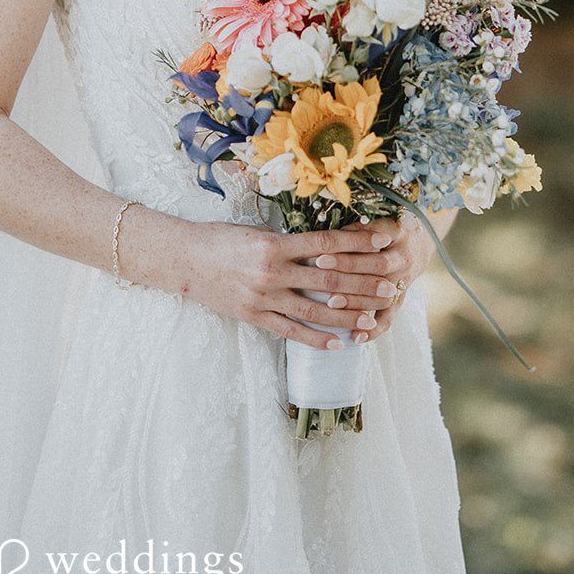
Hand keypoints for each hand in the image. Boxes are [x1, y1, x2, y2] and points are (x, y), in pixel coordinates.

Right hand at [179, 216, 424, 350]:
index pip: (326, 243)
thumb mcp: (256, 230)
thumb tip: (326, 243)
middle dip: (363, 283)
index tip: (383, 240)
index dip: (358, 242)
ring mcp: (263, 297)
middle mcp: (272, 271)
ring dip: (347, 315)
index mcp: (274, 243)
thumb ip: (288, 239)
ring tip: (373, 319)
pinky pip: (291, 331)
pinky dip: (317, 339)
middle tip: (390, 286)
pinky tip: (339, 343)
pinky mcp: (254, 316)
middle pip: (328, 279)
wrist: (183, 260)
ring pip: (315, 310)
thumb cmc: (220, 239)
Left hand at [333, 214, 435, 341]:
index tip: (323, 250)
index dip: (349, 245)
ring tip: (331, 304)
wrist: (419, 242)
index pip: (373, 239)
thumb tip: (322, 237)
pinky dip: (373, 330)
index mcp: (397, 232)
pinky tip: (355, 337)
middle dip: (348, 268)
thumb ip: (353, 228)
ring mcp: (404, 281)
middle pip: (379, 265)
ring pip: (383, 294)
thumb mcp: (376, 219)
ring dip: (357, 300)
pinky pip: (390, 318)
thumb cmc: (386, 229)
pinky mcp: (401, 299)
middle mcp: (404, 257)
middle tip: (321, 272)